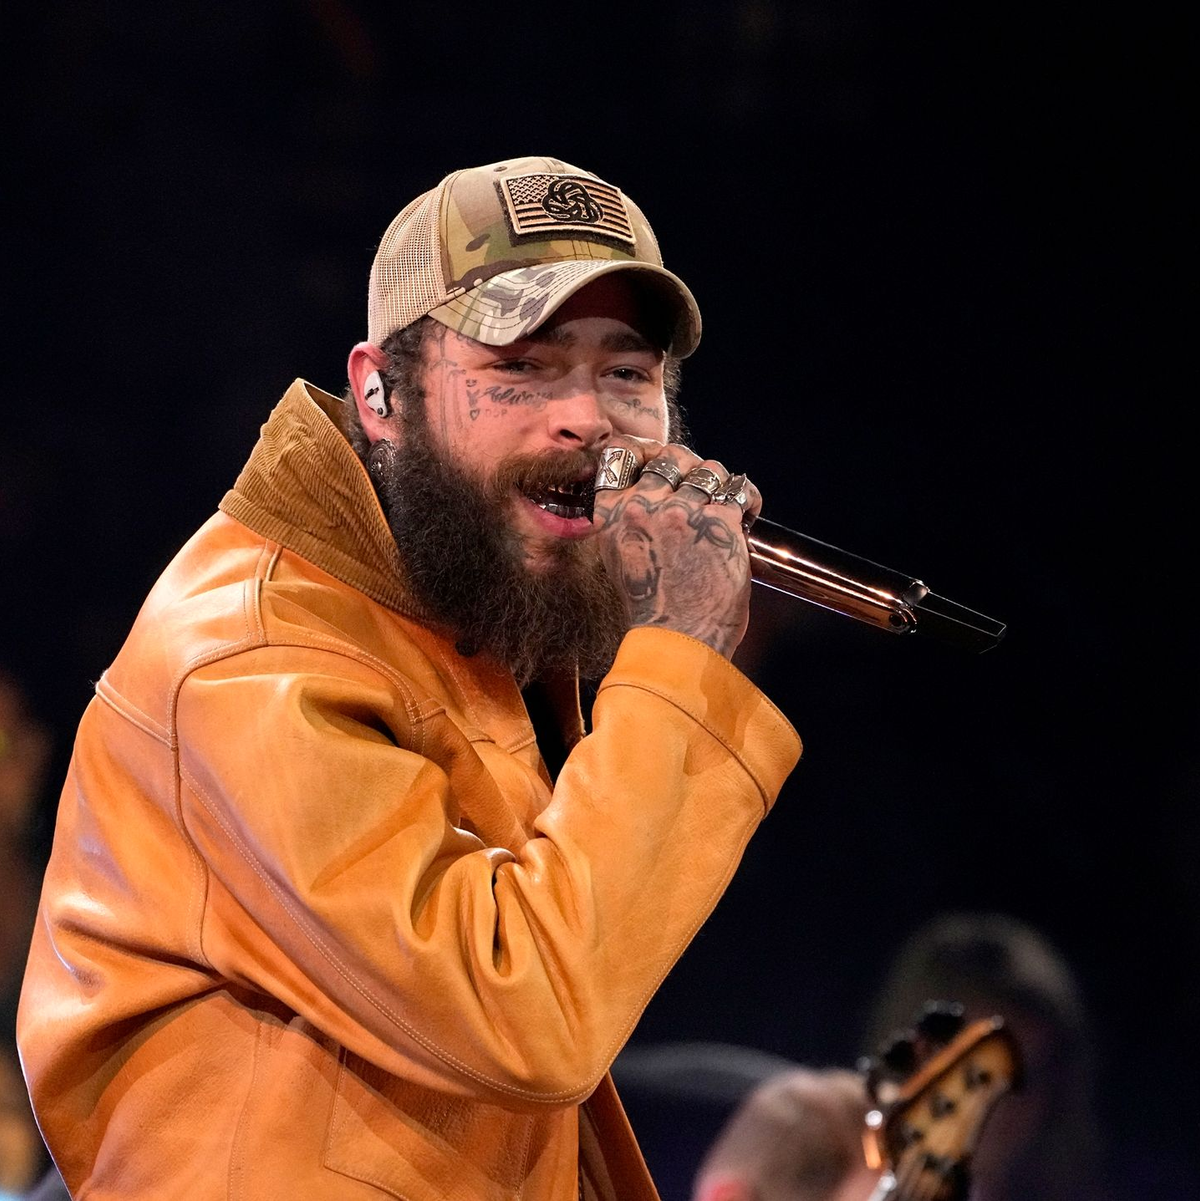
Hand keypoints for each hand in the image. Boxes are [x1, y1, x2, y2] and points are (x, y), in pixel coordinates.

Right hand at [591, 437, 761, 659]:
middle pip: (671, 456)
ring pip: (709, 470)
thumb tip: (650, 484)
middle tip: (699, 488)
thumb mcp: (621, 557)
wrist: (677, 640)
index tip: (659, 459)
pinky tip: (748, 515)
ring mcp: (682, 512)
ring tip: (723, 508)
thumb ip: (629, 520)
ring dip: (719, 485)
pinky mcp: (719, 523)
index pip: (621, 454)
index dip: (644, 450)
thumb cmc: (652, 607)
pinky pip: (739, 491)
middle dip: (689, 466)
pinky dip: (748, 500)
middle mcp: (643, 506)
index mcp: (611, 514)